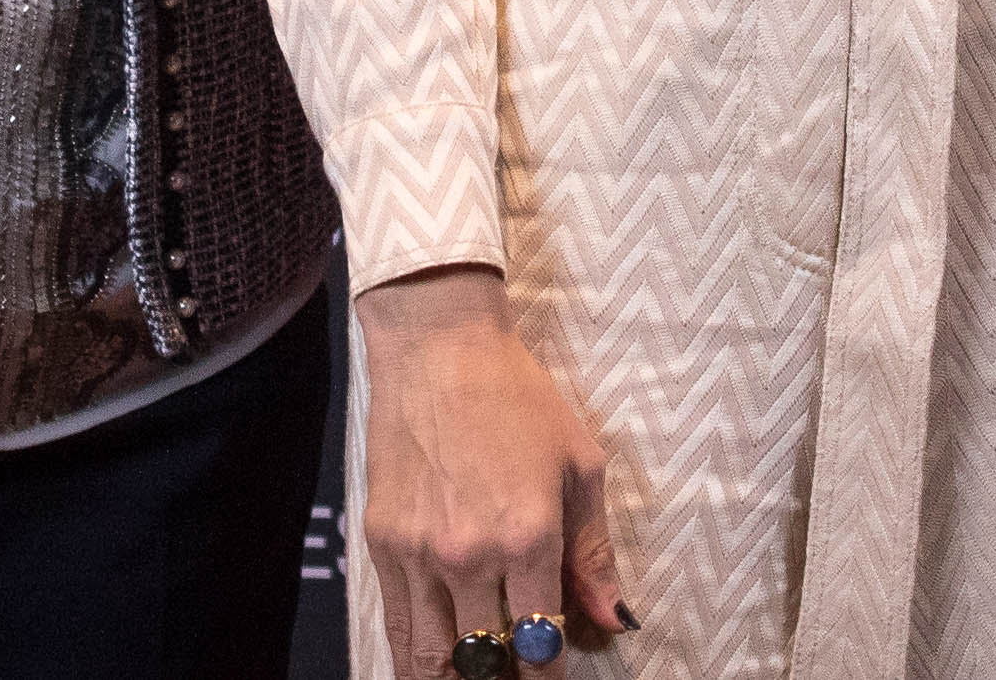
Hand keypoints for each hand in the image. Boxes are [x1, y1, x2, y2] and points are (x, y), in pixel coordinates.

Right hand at [357, 267, 628, 667]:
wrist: (439, 350)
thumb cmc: (519, 398)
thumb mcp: (579, 466)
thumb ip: (593, 553)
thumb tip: (614, 619)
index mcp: (529, 538)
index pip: (540, 643)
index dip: (549, 675)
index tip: (553, 676)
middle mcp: (470, 556)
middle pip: (484, 660)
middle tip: (513, 676)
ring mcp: (419, 554)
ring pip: (430, 657)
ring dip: (454, 679)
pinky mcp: (382, 544)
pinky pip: (395, 624)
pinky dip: (412, 656)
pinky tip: (431, 665)